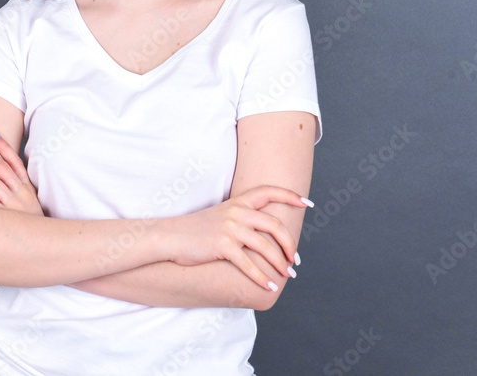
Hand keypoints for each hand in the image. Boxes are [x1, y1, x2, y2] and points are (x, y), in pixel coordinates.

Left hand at [0, 130, 43, 216]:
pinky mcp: (4, 218)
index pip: (14, 160)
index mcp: (26, 186)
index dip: (3, 145)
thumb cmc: (33, 224)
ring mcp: (12, 205)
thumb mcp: (31, 203)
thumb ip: (20, 188)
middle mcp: (20, 192)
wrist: (44, 245)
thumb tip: (5, 174)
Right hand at [158, 185, 310, 290]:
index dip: (289, 196)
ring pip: (266, 247)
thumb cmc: (194, 230)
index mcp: (237, 203)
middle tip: (295, 259)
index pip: (268, 192)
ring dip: (280, 263)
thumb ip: (240, 219)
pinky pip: (249, 264)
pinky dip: (262, 278)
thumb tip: (263, 234)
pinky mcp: (222, 246)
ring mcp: (230, 228)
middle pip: (275, 225)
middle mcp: (236, 212)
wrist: (169, 236)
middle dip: (289, 244)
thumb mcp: (219, 216)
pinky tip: (269, 286)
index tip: (307, 203)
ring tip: (288, 274)